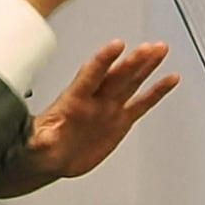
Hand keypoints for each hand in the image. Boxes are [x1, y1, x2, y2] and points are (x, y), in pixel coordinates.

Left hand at [11, 40, 180, 185]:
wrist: (51, 159)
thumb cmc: (40, 147)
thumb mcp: (35, 145)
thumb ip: (39, 140)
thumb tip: (39, 139)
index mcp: (73, 101)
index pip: (90, 76)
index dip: (103, 61)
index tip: (116, 46)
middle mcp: (94, 99)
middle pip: (116, 76)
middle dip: (133, 61)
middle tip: (149, 47)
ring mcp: (108, 108)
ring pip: (131, 82)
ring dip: (146, 66)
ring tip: (161, 50)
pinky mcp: (119, 120)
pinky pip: (142, 104)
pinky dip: (156, 92)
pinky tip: (169, 80)